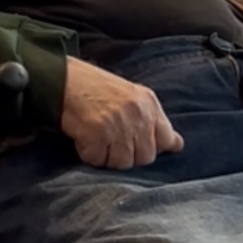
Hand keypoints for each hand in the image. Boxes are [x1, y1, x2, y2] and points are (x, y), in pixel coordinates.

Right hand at [60, 56, 182, 167]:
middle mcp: (137, 115)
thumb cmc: (98, 89)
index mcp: (149, 104)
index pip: (167, 140)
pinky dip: (89, 153)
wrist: (65, 80)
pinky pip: (97, 160)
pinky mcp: (96, 135)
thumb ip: (155, 120)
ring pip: (122, 163)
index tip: (141, 145)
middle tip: (112, 140)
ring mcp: (117, 125)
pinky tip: (85, 138)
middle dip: (129, 154)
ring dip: (108, 156)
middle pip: (145, 157)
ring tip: (98, 138)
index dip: (154, 147)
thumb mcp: (135, 96)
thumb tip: (177, 145)